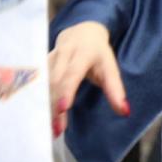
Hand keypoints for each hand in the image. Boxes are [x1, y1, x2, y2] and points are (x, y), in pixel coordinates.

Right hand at [48, 21, 128, 137]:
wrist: (82, 32)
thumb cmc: (98, 54)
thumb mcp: (110, 67)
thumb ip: (115, 90)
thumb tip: (126, 112)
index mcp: (83, 53)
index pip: (73, 72)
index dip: (67, 90)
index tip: (64, 108)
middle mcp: (63, 53)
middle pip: (56, 82)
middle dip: (55, 106)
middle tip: (58, 130)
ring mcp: (49, 58)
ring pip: (43, 84)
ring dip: (45, 106)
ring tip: (50, 128)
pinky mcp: (40, 64)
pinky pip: (36, 83)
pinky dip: (37, 100)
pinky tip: (38, 117)